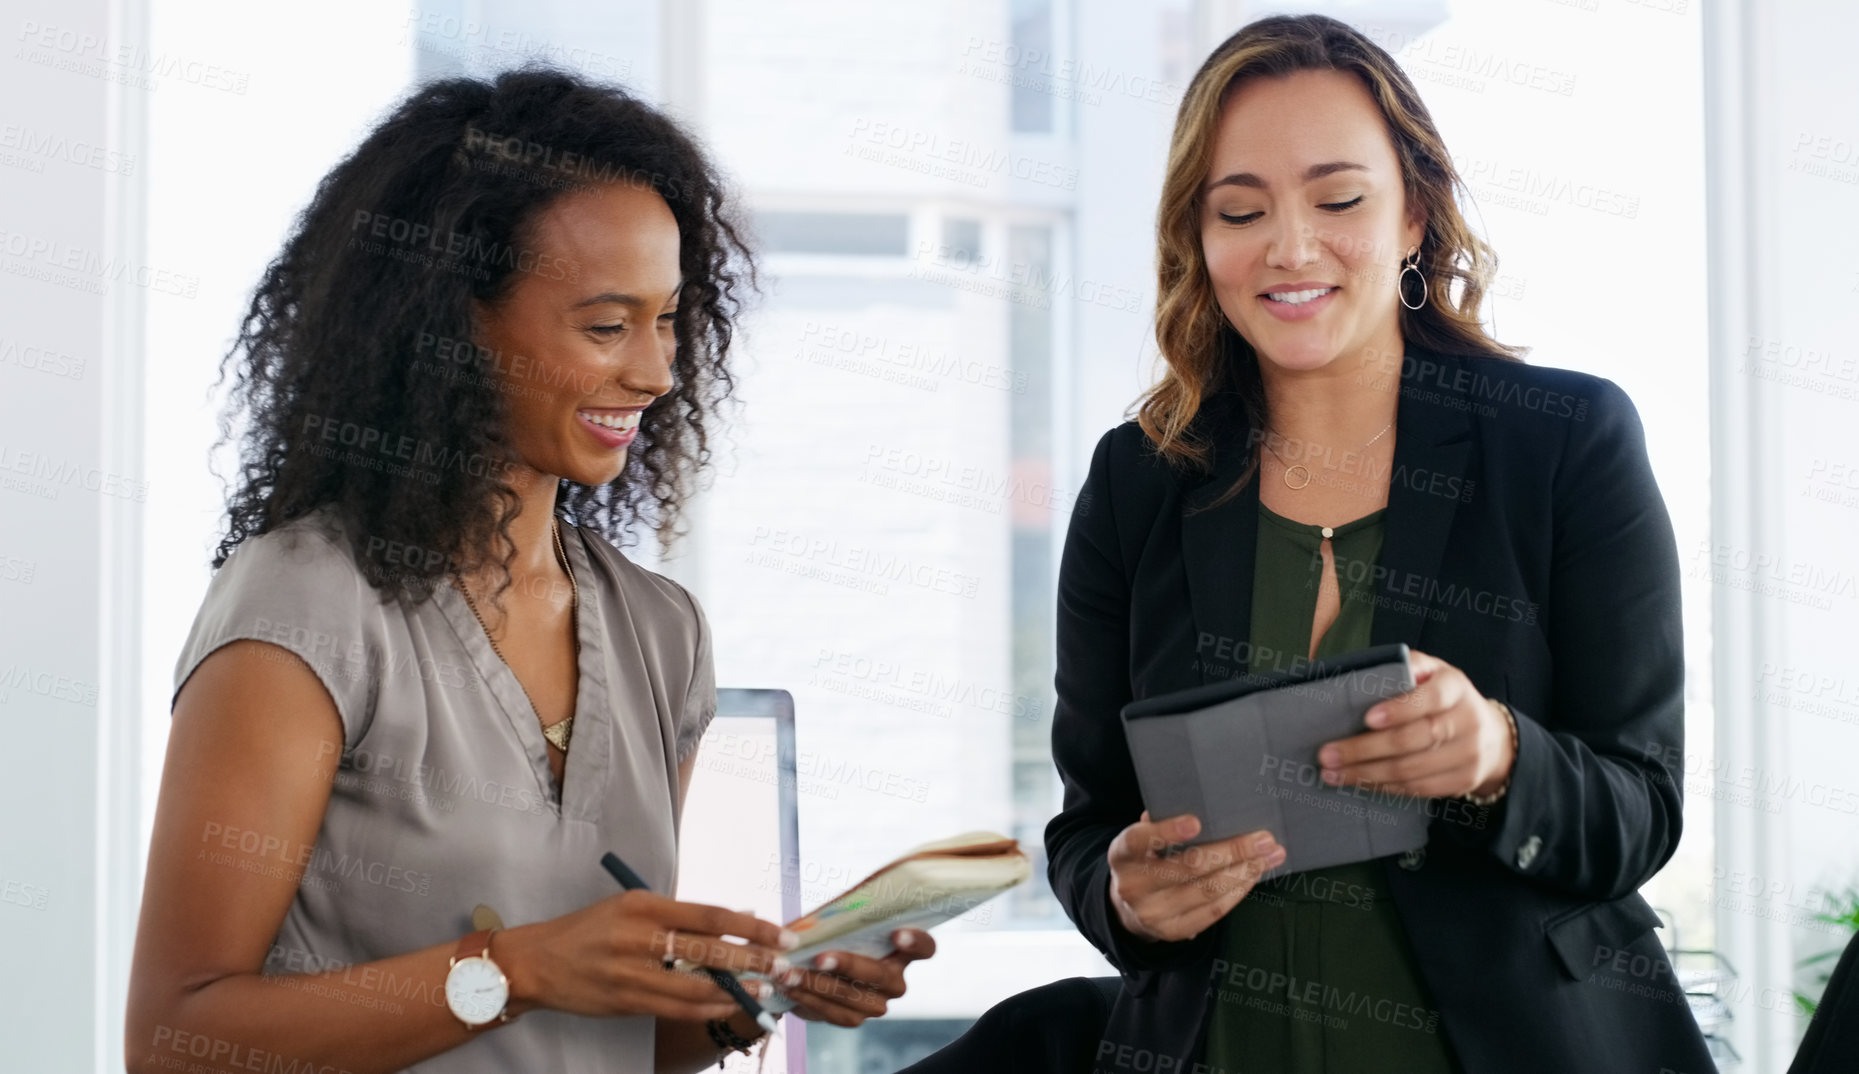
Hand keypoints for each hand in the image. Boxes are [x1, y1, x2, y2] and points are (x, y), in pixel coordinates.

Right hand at [496, 890, 795, 1021]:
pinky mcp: (626, 1002)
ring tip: (765, 989)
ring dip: (737, 990)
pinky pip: (677, 1008)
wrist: (536, 962)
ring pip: (697, 986)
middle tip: (783, 965)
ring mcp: (631, 973)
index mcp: (643, 904)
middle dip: (753, 960)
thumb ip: (676, 916)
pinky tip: (730, 1005)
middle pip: (709, 950)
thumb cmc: (589, 930)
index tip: (779, 933)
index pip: (710, 915)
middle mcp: (638, 936)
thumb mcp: (630, 908)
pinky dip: (709, 1008)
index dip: (750, 926)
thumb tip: (733, 919)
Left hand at [775, 928, 936, 1026]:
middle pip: (880, 975)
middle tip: (820, 957)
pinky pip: (832, 1012)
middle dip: (848, 965)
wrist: (815, 965)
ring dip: (817, 984)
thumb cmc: (835, 933)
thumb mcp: (842, 918)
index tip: (897, 934)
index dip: (916, 942)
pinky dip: (807, 997)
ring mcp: (876, 1003)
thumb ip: (843, 913)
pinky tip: (787, 986)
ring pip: (852, 997)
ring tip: (788, 972)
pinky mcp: (854, 1018)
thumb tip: (825, 911)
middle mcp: (895, 980)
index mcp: (902, 950)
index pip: (925, 948)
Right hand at [1106, 811, 1284, 943]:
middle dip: (1233, 851)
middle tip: (1264, 838)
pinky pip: (1213, 911)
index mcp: (1122, 855)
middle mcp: (1133, 886)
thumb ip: (1159, 823)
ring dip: (1244, 871)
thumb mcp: (1141, 840)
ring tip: (1268, 856)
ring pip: (1207, 890)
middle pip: (1188, 867)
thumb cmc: (1144, 860)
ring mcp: (1153, 913)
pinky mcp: (1173, 931)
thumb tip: (1193, 802)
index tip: (1196, 822)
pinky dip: (1237, 892)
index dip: (1167, 831)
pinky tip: (1253, 876)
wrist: (1127, 908)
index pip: (1139, 840)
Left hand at [1318, 648, 1514, 798]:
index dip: (1400, 710)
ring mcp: (1468, 754)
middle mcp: (1467, 721)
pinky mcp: (1463, 781)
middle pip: (1415, 739)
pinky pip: (1418, 788)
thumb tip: (1360, 676)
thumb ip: (1403, 668)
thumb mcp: (1430, 671)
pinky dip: (1384, 787)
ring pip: (1412, 769)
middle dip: (1366, 749)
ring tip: (1331, 773)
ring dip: (1366, 773)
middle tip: (1328, 754)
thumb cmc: (1441, 696)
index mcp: (1455, 687)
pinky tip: (1359, 782)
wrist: (1491, 734)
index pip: (1430, 698)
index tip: (1367, 719)